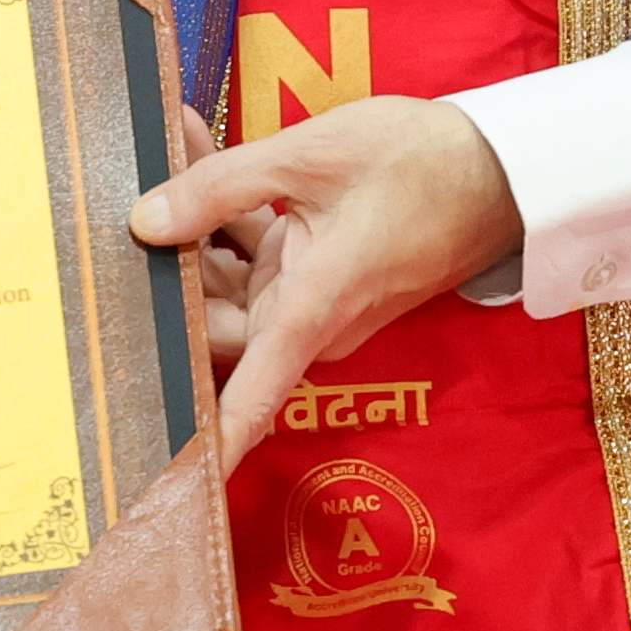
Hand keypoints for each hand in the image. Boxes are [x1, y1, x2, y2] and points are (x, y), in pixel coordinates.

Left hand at [131, 96, 521, 457]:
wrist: (501, 167)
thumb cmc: (419, 164)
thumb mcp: (310, 157)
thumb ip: (220, 187)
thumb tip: (145, 220)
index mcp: (311, 309)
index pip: (250, 395)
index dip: (209, 441)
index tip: (170, 483)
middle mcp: (311, 322)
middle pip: (215, 322)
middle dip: (171, 264)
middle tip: (129, 199)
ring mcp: (315, 301)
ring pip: (230, 284)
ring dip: (196, 226)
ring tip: (171, 147)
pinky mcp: (320, 276)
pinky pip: (257, 259)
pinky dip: (228, 216)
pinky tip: (200, 152)